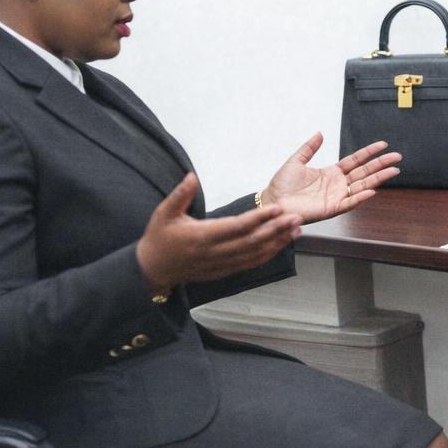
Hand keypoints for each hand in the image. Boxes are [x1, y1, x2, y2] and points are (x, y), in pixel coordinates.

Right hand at [136, 173, 300, 293]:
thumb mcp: (163, 213)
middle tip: (296, 218)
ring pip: (254, 255)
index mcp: (202, 236)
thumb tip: (191, 175)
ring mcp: (220, 265)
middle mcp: (214, 253)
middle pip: (252, 242)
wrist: (152, 270)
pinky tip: (280, 245)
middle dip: (276, 230)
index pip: (237, 227)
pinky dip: (267, 255)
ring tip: (296, 230)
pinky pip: (249, 264)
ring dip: (277, 243)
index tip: (277, 208)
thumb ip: (180, 194)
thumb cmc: (159, 238)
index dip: (259, 218)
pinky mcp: (223, 272)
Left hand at [260, 132, 400, 224]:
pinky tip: (372, 190)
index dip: (369, 153)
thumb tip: (320, 133)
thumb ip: (309, 147)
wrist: (273, 201)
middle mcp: (337, 184)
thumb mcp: (296, 160)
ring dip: (378, 179)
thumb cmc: (282, 184)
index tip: (383, 145)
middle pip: (364, 172)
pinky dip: (360, 197)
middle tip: (397, 157)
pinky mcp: (332, 208)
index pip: (355, 161)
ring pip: (362, 186)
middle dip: (381, 164)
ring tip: (394, 171)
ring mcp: (336, 196)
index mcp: (331, 172)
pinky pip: (350, 202)